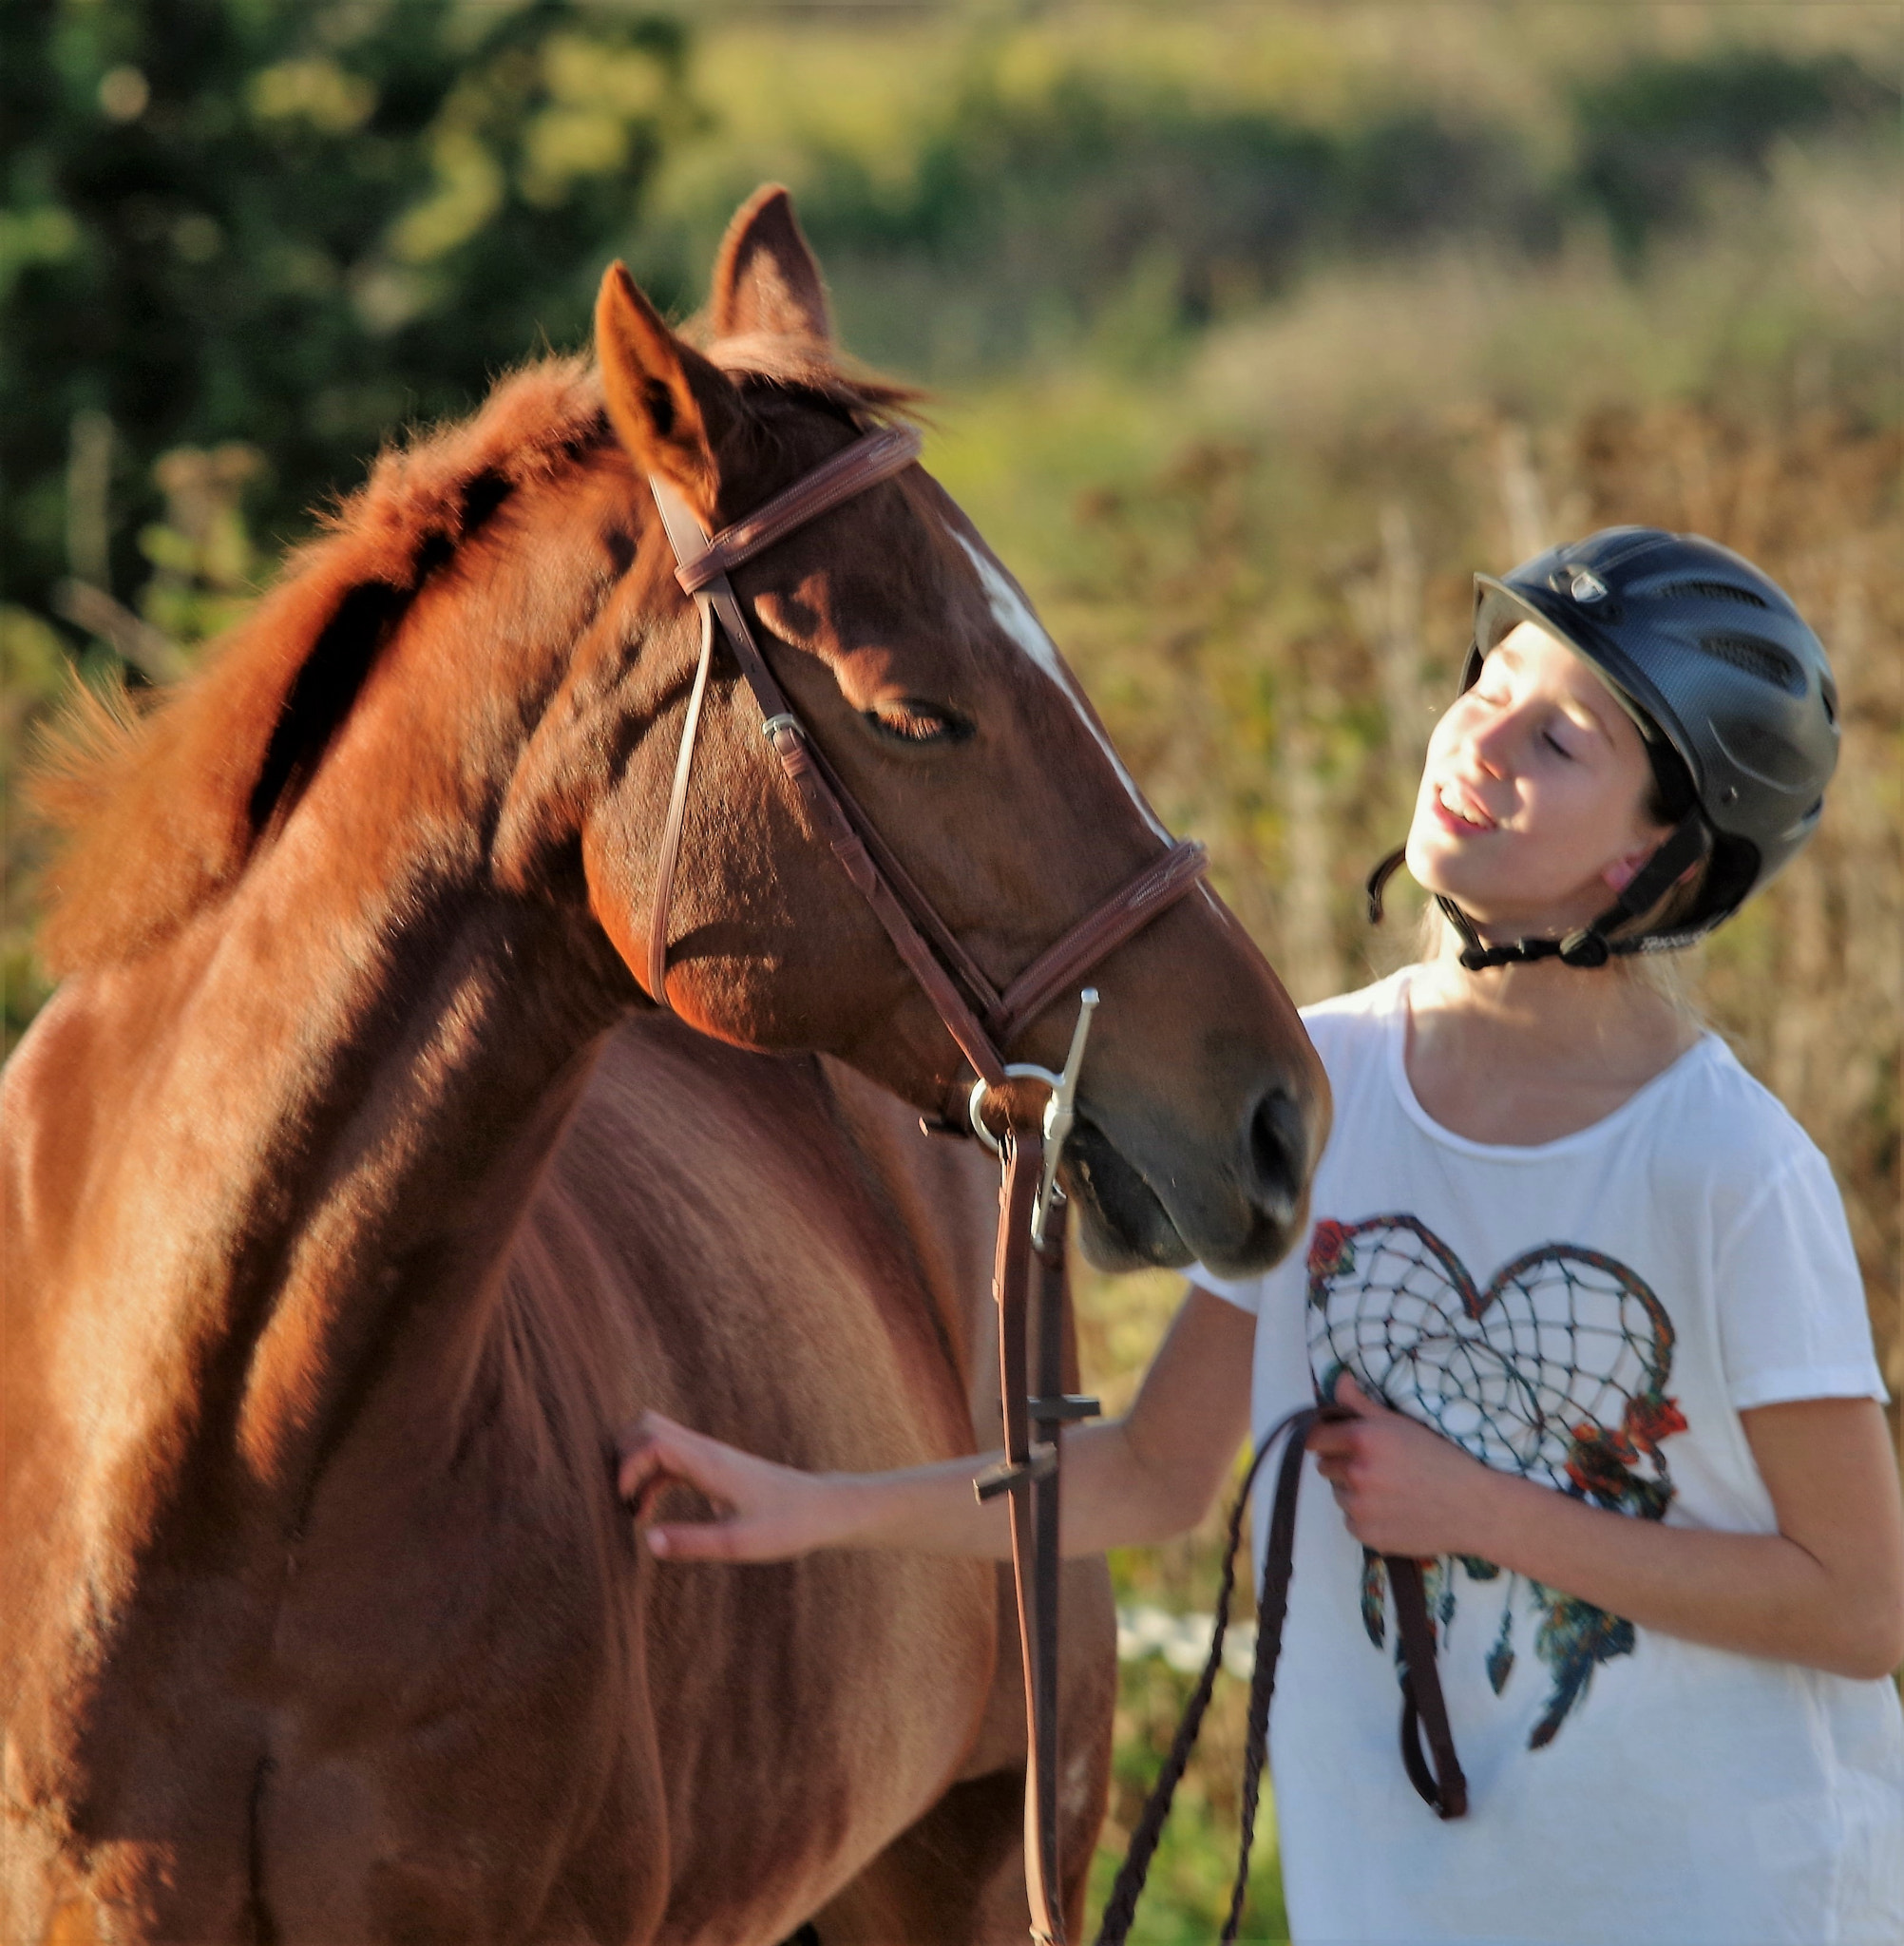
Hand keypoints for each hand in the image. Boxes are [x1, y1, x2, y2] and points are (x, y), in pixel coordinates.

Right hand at [615, 1411, 850, 1562]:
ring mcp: (709, 1457)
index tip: (625, 1503)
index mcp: (709, 1463)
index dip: (629, 1465)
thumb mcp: (739, 1543)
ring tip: (628, 1511)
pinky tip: (646, 1514)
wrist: (822, 1509)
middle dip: (621, 1454)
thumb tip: (648, 1541)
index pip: (653, 1440)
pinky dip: (649, 1478)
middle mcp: (706, 1452)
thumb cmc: (786, 1525)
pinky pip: (669, 1460)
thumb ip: (694, 1542)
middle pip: (648, 1426)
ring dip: (634, 1466)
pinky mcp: (713, 1468)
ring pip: (657, 1439)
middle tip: (616, 1498)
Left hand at [1308, 1375, 1500, 1558]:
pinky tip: (1392, 1511)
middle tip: (1374, 1466)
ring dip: (1353, 1491)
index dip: (1328, 1439)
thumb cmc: (1440, 1459)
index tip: (1340, 1442)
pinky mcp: (1366, 1534)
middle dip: (1342, 1464)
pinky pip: (1351, 1520)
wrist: (1473, 1508)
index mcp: (1363, 1439)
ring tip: (1388, 1490)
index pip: (1315, 1438)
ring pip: (1338, 1494)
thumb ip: (1361, 1403)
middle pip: (1324, 1466)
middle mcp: (1357, 1472)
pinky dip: (1365, 1517)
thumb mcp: (1401, 1423)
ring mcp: (1360, 1507)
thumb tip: (1338, 1379)